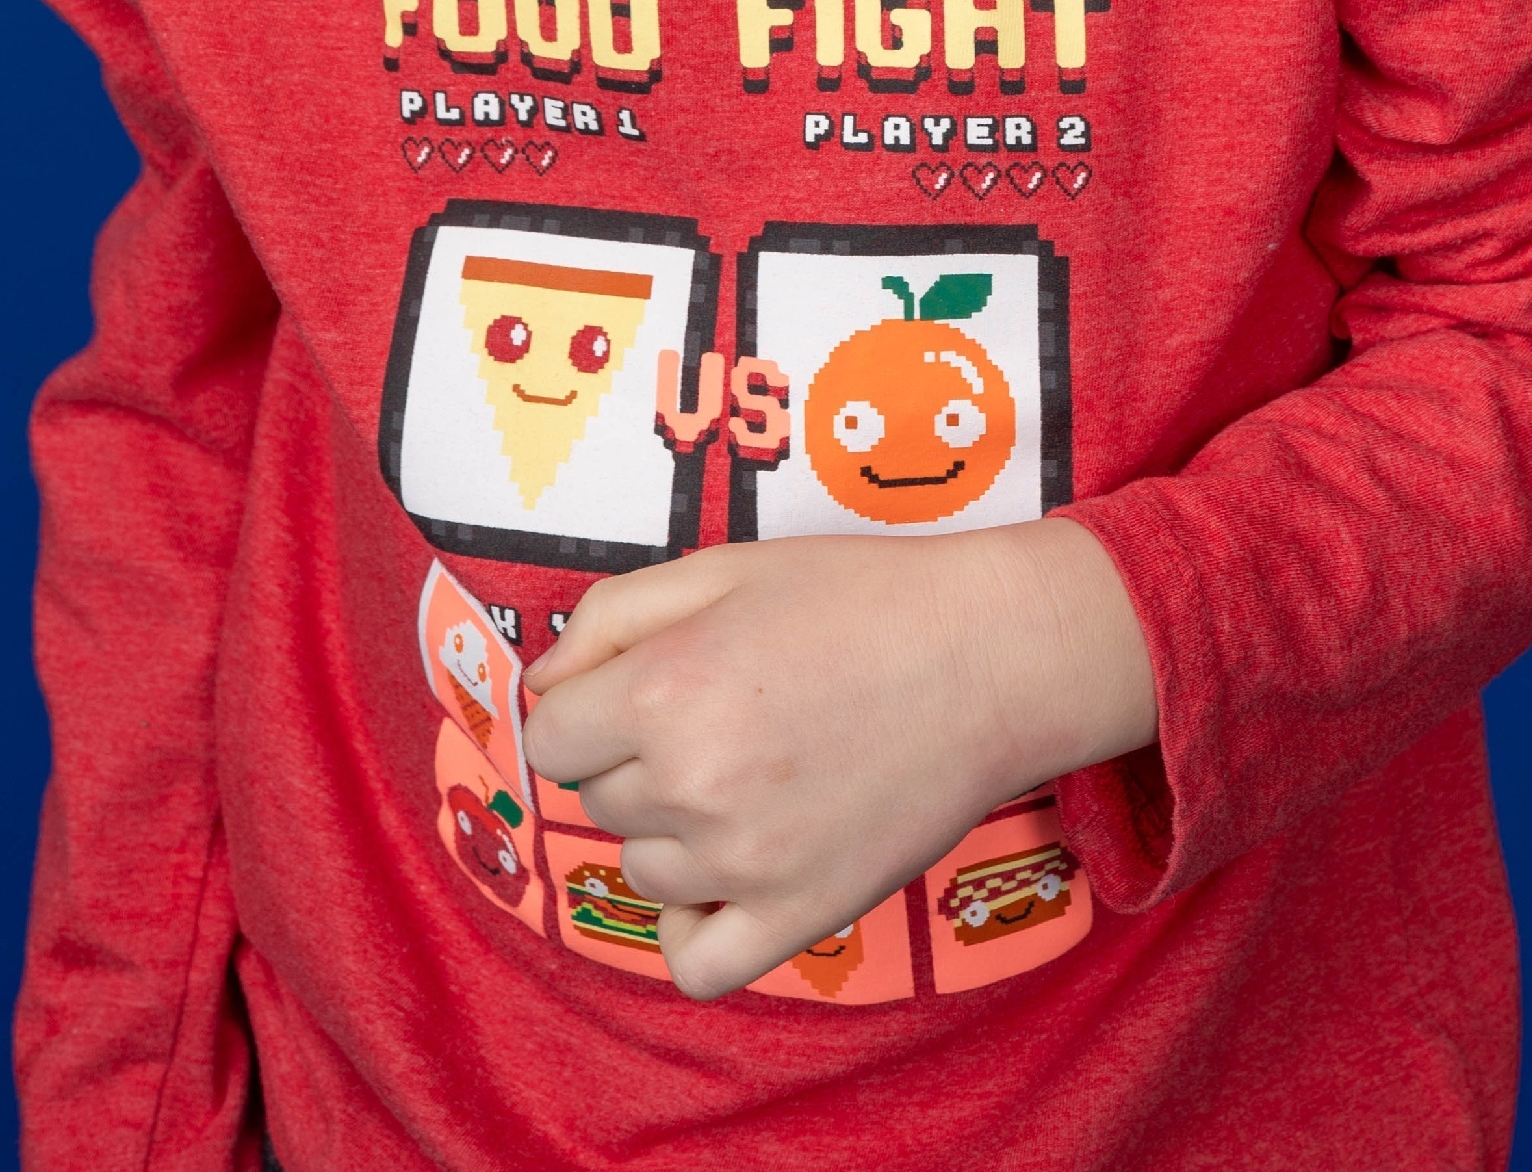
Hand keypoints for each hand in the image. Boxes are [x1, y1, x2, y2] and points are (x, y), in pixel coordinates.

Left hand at [520, 517, 1155, 998]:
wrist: (986, 656)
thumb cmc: (857, 600)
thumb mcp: (722, 568)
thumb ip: (610, 617)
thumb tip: (545, 681)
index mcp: (662, 691)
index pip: (552, 735)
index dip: (587, 706)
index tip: (636, 690)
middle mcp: (692, 785)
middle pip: (602, 797)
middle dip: (637, 756)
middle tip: (719, 713)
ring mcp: (744, 863)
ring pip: (644, 869)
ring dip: (673, 827)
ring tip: (747, 773)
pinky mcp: (798, 916)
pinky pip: (698, 963)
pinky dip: (693, 930)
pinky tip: (723, 880)